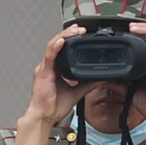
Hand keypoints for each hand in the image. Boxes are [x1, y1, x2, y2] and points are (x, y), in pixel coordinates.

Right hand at [9, 26, 101, 144]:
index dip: (71, 38)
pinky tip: (62, 41)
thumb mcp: (77, 92)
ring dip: (64, 36)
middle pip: (58, 43)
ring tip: (75, 30)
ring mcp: (44, 68)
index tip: (82, 32)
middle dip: (69, 33)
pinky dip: (56, 47)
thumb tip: (102, 77)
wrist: (44, 116)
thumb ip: (89, 83)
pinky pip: (49, 56)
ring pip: (53, 45)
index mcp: (55, 68)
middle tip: (82, 28)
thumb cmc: (54, 105)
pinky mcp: (43, 73)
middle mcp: (48, 65)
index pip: (62, 48)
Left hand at [127, 22, 145, 144]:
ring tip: (132, 25)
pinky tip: (145, 30)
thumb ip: (118, 82)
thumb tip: (105, 78)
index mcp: (145, 65)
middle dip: (139, 30)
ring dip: (143, 30)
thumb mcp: (128, 90)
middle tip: (126, 25)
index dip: (134, 37)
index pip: (140, 46)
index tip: (121, 32)